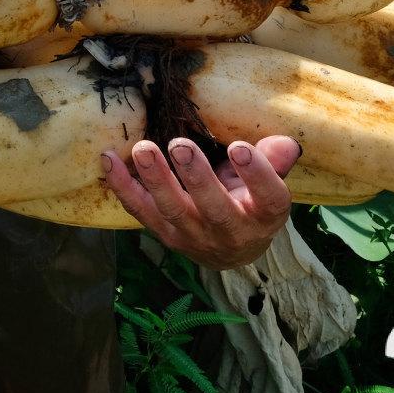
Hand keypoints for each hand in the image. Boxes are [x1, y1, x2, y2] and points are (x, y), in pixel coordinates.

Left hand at [101, 136, 300, 270]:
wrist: (232, 250)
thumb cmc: (251, 203)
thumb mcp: (269, 184)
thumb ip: (274, 161)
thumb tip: (284, 142)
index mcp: (263, 216)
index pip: (268, 199)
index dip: (256, 175)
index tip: (240, 147)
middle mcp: (229, 231)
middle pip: (214, 208)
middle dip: (196, 177)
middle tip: (180, 146)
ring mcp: (193, 236)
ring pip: (173, 211)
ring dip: (156, 180)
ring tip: (144, 149)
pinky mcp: (164, 233)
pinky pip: (140, 210)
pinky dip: (122, 187)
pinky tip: (109, 160)